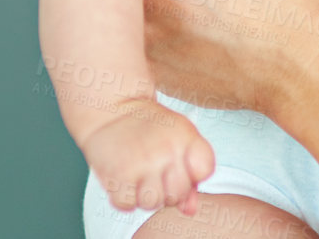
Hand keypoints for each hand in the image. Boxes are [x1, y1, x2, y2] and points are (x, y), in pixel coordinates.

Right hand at [82, 96, 214, 214]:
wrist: (113, 109)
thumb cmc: (150, 125)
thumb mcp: (178, 137)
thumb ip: (190, 172)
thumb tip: (192, 210)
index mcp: (185, 137)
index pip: (205, 170)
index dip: (194, 175)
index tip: (182, 167)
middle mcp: (166, 151)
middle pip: (178, 194)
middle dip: (169, 191)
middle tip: (158, 175)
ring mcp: (141, 165)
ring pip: (152, 203)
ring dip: (146, 196)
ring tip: (141, 177)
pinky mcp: (117, 176)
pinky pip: (127, 205)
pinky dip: (125, 197)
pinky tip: (126, 179)